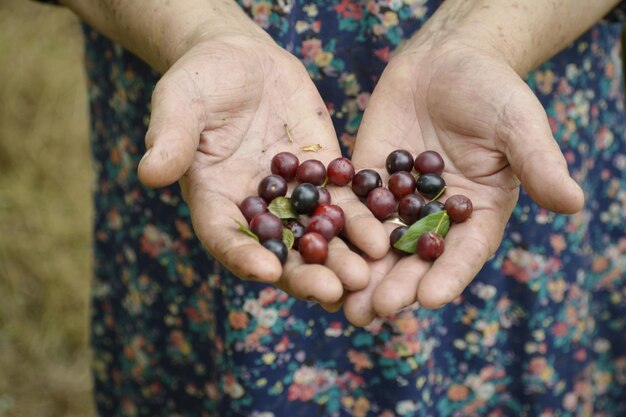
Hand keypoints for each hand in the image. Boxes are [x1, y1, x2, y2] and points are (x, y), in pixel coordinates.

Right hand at [137, 32, 387, 304]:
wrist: (244, 60)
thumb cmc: (201, 78)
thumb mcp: (180, 101)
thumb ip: (171, 136)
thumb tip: (150, 173)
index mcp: (215, 199)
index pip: (225, 237)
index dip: (242, 256)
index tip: (265, 271)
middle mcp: (256, 208)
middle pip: (279, 250)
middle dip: (305, 272)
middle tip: (333, 290)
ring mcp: (293, 195)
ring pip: (317, 234)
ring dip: (342, 256)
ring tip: (367, 273)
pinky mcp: (323, 174)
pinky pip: (345, 200)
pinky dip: (362, 219)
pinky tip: (384, 235)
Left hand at [344, 37, 583, 324]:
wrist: (445, 61)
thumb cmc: (492, 89)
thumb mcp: (518, 124)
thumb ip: (538, 163)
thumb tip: (574, 203)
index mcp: (478, 213)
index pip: (464, 252)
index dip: (448, 275)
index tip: (430, 299)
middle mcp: (436, 216)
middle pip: (414, 258)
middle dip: (394, 284)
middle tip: (373, 311)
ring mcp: (398, 201)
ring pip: (378, 241)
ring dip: (360, 271)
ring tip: (341, 300)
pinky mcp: (367, 181)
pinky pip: (350, 207)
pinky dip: (336, 230)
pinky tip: (316, 250)